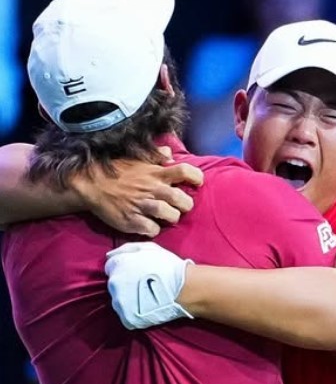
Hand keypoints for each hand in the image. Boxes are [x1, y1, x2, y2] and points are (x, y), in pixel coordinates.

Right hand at [73, 147, 202, 236]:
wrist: (90, 184)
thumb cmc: (116, 171)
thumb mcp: (136, 159)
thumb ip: (155, 157)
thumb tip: (169, 153)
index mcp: (155, 173)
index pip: (185, 171)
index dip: (196, 177)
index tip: (197, 182)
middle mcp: (152, 189)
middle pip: (183, 199)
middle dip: (186, 204)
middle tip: (179, 206)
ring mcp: (143, 205)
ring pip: (171, 215)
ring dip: (171, 217)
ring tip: (165, 216)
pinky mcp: (132, 220)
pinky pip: (153, 229)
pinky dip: (154, 230)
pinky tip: (149, 225)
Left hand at [105, 242, 194, 329]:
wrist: (185, 288)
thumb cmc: (169, 266)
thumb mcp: (148, 248)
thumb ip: (125, 249)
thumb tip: (109, 255)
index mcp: (117, 265)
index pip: (111, 268)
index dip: (125, 270)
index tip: (138, 273)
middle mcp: (114, 284)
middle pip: (115, 286)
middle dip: (126, 285)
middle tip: (144, 286)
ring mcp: (120, 303)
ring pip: (119, 302)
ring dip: (129, 301)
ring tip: (147, 298)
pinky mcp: (128, 318)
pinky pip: (127, 317)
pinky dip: (135, 315)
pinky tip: (148, 309)